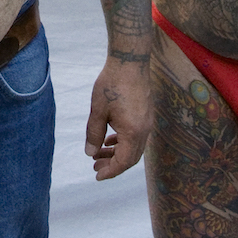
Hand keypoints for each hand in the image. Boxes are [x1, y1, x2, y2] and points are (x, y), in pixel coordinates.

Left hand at [86, 55, 151, 179]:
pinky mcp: (146, 115)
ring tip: (98, 153)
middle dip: (113, 165)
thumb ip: (94, 134)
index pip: (123, 162)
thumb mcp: (98, 111)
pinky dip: (123, 142)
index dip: (111, 172)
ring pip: (134, 147)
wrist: (130, 62)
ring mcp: (147, 123)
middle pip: (131, 158)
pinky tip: (109, 139)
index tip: (97, 175)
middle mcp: (144, 131)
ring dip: (117, 153)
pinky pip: (137, 137)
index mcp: (133, 132)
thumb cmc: (111, 84)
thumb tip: (90, 153)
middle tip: (95, 166)